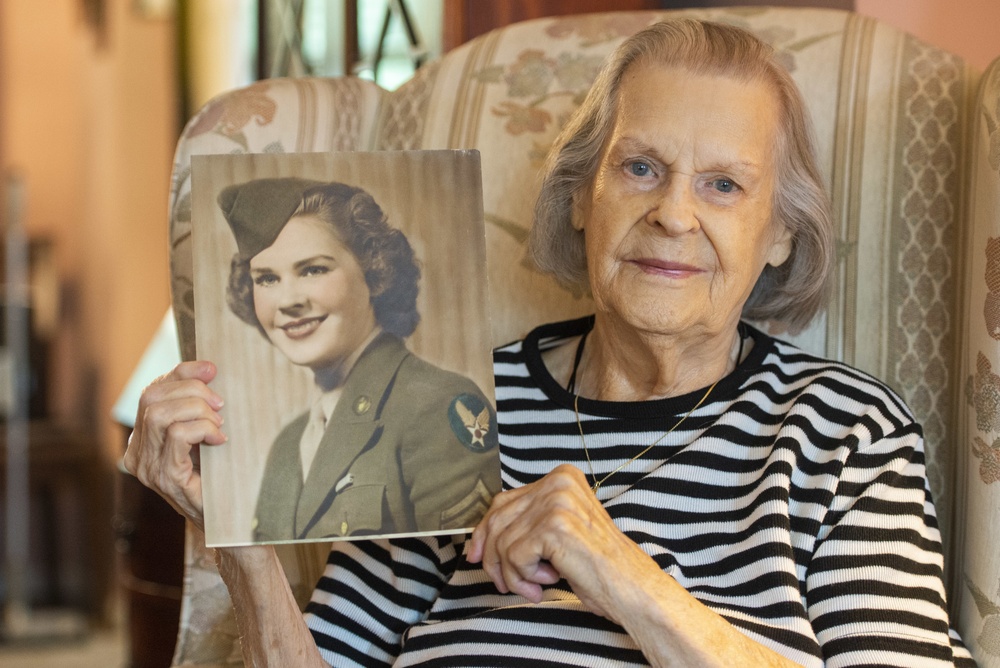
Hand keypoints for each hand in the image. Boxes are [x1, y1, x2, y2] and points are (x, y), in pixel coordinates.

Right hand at [123, 361, 226, 528]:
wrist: (231, 522)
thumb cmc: (220, 476)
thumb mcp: (204, 434)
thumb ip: (197, 407)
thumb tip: (208, 369)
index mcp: (142, 440)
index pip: (151, 391)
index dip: (181, 372)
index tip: (212, 368)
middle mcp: (137, 454)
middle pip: (152, 397)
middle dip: (192, 390)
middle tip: (220, 404)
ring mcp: (148, 469)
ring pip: (160, 414)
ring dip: (198, 410)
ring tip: (219, 424)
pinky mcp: (166, 479)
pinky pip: (177, 436)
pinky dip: (202, 429)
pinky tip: (219, 440)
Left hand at [467, 464, 659, 619]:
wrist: (630, 586)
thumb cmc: (598, 565)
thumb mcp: (559, 532)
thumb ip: (528, 523)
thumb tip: (480, 540)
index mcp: (561, 477)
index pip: (504, 501)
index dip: (484, 532)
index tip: (475, 555)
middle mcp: (558, 482)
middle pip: (497, 519)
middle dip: (492, 557)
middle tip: (503, 583)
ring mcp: (556, 502)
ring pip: (503, 542)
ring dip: (514, 574)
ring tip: (537, 585)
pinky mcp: (553, 527)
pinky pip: (514, 557)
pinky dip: (524, 578)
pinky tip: (549, 581)